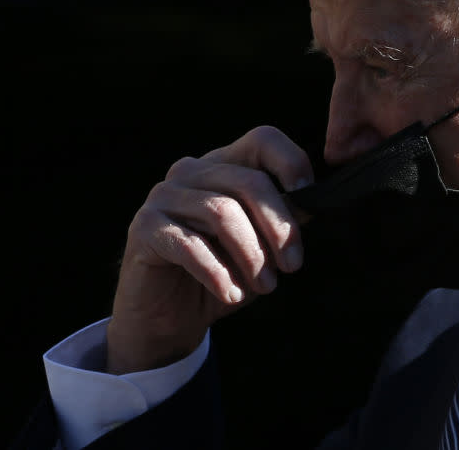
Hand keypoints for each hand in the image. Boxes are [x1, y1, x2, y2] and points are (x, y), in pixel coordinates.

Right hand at [106, 126, 311, 373]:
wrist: (169, 317)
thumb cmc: (222, 274)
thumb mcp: (262, 246)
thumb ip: (283, 219)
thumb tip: (314, 202)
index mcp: (224, 165)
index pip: (262, 140)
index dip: (291, 161)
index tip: (309, 194)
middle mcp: (191, 171)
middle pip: (248, 181)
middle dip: (278, 226)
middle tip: (292, 265)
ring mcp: (163, 196)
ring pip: (222, 212)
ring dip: (252, 254)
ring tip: (265, 286)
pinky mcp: (143, 228)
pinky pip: (189, 244)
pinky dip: (217, 272)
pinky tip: (231, 294)